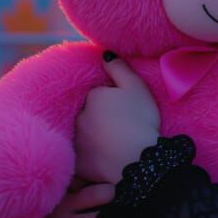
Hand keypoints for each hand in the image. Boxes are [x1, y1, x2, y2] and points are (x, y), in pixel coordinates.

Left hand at [75, 54, 161, 184]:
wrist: (139, 160)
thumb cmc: (141, 120)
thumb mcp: (137, 87)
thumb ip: (119, 68)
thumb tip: (104, 54)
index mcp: (92, 96)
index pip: (96, 94)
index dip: (110, 100)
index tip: (122, 108)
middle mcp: (78, 116)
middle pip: (86, 113)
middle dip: (97, 117)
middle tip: (118, 126)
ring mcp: (75, 140)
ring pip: (82, 134)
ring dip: (90, 135)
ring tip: (110, 143)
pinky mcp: (77, 162)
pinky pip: (81, 155)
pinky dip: (88, 155)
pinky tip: (102, 158)